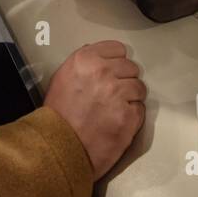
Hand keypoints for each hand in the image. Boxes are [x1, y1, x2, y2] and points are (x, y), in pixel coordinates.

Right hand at [43, 40, 145, 178]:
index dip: (116, 62)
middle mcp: (103, 72)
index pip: (118, 49)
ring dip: (131, 97)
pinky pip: (140, 109)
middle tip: (113, 94)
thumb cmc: (58, 115)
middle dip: (124, 79)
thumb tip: (100, 56)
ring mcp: (118, 94)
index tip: (112, 72)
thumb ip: (83, 64)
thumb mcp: (62, 78)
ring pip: (139, 87)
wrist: (60, 147)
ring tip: (115, 109)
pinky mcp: (129, 116)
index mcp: (85, 59)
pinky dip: (132, 116)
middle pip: (131, 67)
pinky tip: (117, 122)